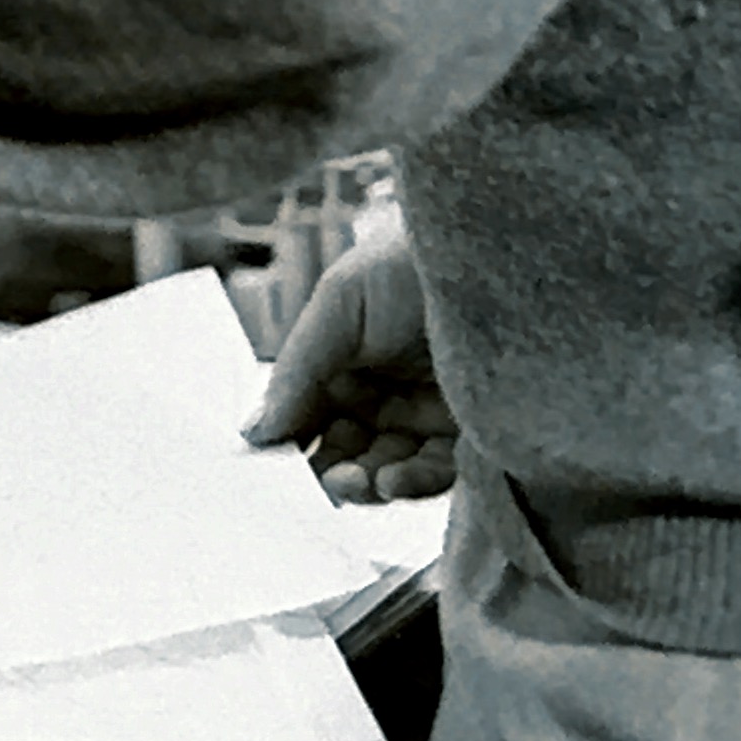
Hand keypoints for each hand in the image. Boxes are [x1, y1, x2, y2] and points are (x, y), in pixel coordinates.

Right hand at [243, 216, 458, 501]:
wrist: (489, 257)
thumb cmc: (407, 265)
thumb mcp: (340, 303)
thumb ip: (297, 370)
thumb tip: (251, 432)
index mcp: (345, 357)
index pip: (309, 412)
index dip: (293, 439)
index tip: (277, 463)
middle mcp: (384, 389)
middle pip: (347, 448)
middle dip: (332, 469)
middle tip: (326, 479)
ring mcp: (426, 414)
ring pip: (386, 468)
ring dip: (367, 482)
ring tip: (355, 482)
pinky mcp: (469, 434)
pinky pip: (435, 474)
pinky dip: (409, 484)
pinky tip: (391, 480)